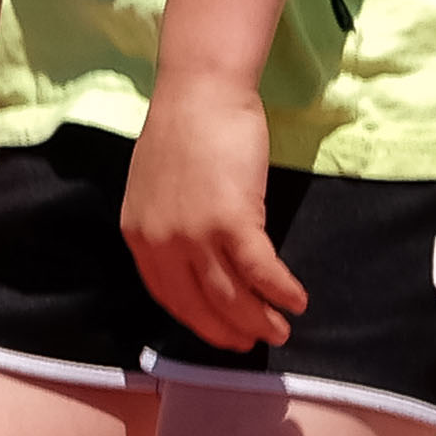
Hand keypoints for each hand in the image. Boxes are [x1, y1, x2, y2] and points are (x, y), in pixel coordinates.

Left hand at [120, 78, 303, 352]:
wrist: (200, 91)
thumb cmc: (184, 130)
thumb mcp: (156, 187)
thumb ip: (166, 225)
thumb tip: (193, 257)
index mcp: (138, 234)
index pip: (167, 296)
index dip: (197, 321)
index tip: (219, 333)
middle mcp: (161, 242)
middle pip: (199, 305)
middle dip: (229, 330)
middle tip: (253, 343)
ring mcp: (195, 234)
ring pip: (231, 296)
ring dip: (260, 320)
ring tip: (282, 330)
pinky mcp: (232, 221)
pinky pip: (260, 271)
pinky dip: (280, 291)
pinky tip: (297, 300)